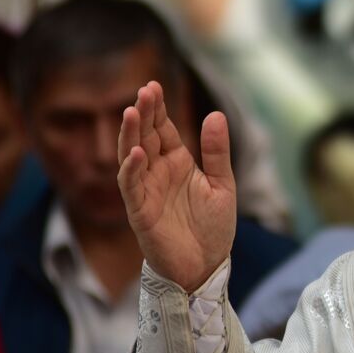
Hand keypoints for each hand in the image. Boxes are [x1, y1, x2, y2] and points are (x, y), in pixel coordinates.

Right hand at [118, 80, 235, 291]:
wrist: (206, 266)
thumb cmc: (213, 227)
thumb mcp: (223, 184)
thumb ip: (217, 152)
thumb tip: (215, 114)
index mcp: (177, 163)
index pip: (162, 129)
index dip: (157, 109)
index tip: (154, 85)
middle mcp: (158, 173)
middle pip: (145, 136)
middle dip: (143, 113)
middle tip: (144, 90)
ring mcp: (146, 191)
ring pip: (131, 156)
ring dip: (130, 135)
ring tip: (133, 112)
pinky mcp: (140, 211)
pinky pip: (131, 187)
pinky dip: (131, 169)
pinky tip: (137, 153)